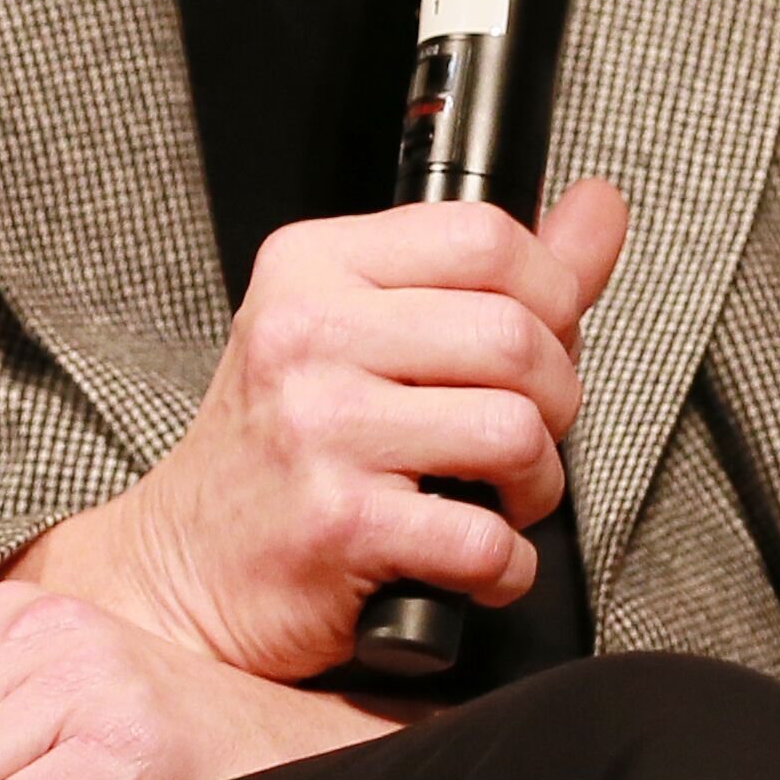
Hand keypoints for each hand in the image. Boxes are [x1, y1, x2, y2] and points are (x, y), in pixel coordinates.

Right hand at [23, 180, 630, 680]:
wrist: (180, 571)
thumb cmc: (281, 448)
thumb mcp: (359, 330)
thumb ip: (489, 273)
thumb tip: (599, 207)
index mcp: (313, 267)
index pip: (486, 236)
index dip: (550, 295)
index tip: (539, 342)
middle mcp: (307, 335)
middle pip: (517, 335)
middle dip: (555, 400)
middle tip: (520, 436)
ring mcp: (319, 430)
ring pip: (516, 432)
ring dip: (535, 487)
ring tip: (495, 499)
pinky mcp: (338, 527)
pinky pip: (486, 539)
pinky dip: (505, 568)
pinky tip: (471, 564)